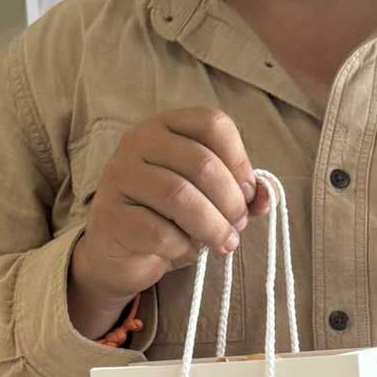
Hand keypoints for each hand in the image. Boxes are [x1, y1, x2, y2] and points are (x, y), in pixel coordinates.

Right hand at [67, 108, 264, 338]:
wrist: (118, 252)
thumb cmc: (168, 218)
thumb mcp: (207, 199)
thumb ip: (238, 193)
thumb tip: (266, 198)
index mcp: (166, 126)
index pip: (213, 123)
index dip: (240, 160)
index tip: (248, 193)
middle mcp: (138, 142)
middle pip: (202, 163)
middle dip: (231, 202)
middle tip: (238, 225)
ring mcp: (119, 176)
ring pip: (180, 197)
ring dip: (213, 226)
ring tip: (223, 243)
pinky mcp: (110, 215)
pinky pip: (158, 231)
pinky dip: (182, 247)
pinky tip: (185, 251)